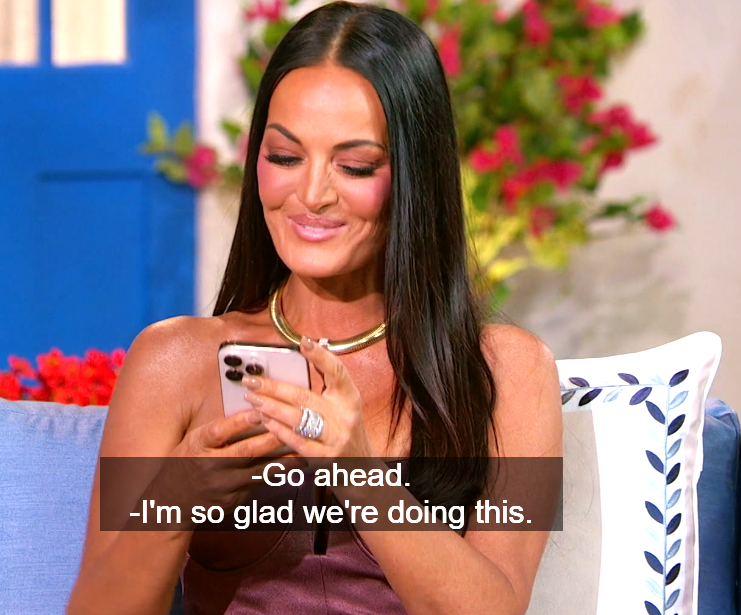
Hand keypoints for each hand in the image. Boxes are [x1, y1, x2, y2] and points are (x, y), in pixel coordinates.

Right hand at [137, 412, 304, 527]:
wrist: (172, 501)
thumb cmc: (186, 461)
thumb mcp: (195, 439)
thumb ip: (220, 428)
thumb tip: (252, 410)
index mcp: (198, 445)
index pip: (220, 431)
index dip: (240, 421)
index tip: (260, 409)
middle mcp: (210, 467)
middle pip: (245, 451)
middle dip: (272, 439)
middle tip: (293, 427)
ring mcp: (223, 486)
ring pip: (258, 472)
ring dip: (283, 460)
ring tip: (303, 450)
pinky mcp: (233, 500)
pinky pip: (258, 485)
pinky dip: (276, 475)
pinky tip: (293, 468)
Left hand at [242, 337, 375, 460]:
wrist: (362, 469)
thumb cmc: (347, 430)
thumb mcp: (346, 405)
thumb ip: (329, 384)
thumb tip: (307, 352)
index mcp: (350, 398)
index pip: (337, 372)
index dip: (321, 356)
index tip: (303, 342)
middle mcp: (345, 416)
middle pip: (305, 396)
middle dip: (274, 387)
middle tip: (252, 380)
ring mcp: (335, 438)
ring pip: (297, 418)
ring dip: (270, 407)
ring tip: (252, 399)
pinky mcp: (325, 458)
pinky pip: (296, 441)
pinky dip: (278, 430)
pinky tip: (265, 421)